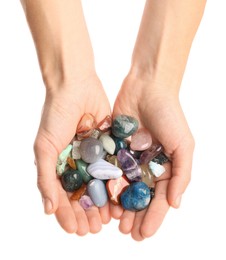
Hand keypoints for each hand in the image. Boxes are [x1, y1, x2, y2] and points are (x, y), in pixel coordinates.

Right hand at [34, 75, 111, 234]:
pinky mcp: (110, 146)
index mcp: (60, 166)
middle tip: (95, 229)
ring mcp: (95, 155)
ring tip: (111, 219)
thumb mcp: (45, 147)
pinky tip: (123, 196)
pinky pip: (115, 167)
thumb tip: (47, 209)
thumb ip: (45, 178)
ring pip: (101, 185)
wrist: (75, 86)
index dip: (69, 214)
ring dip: (105, 202)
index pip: (64, 196)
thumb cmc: (55, 115)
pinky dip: (118, 183)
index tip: (77, 229)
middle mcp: (78, 163)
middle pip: (84, 194)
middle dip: (89, 212)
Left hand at [111, 74, 194, 240]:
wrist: (148, 88)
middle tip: (127, 232)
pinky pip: (109, 169)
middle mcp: (146, 165)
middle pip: (139, 196)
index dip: (153, 216)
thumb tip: (175, 204)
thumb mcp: (183, 145)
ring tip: (114, 222)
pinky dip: (106, 185)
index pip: (159, 198)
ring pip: (122, 186)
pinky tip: (102, 198)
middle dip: (135, 215)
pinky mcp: (113, 147)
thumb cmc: (170, 115)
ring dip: (119, 205)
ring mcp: (128, 157)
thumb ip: (181, 174)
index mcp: (165, 167)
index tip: (144, 233)